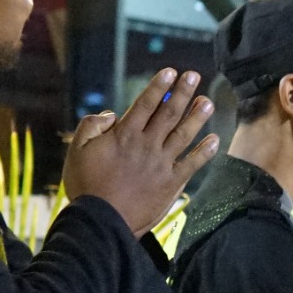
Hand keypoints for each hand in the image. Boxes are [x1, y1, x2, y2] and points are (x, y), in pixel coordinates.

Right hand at [62, 68, 218, 235]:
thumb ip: (91, 126)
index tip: (170, 71)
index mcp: (124, 135)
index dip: (159, 86)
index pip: (145, 104)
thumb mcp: (77, 151)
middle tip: (194, 76)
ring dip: (197, 117)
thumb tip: (111, 113)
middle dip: (182, 92)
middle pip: (168, 113)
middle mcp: (146, 145)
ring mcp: (161, 164)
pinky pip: (192, 164)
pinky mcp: (171, 183)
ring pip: (184, 134)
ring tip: (208, 102)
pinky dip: (205, 151)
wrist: (101, 221)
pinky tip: (215, 140)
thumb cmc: (86, 186)